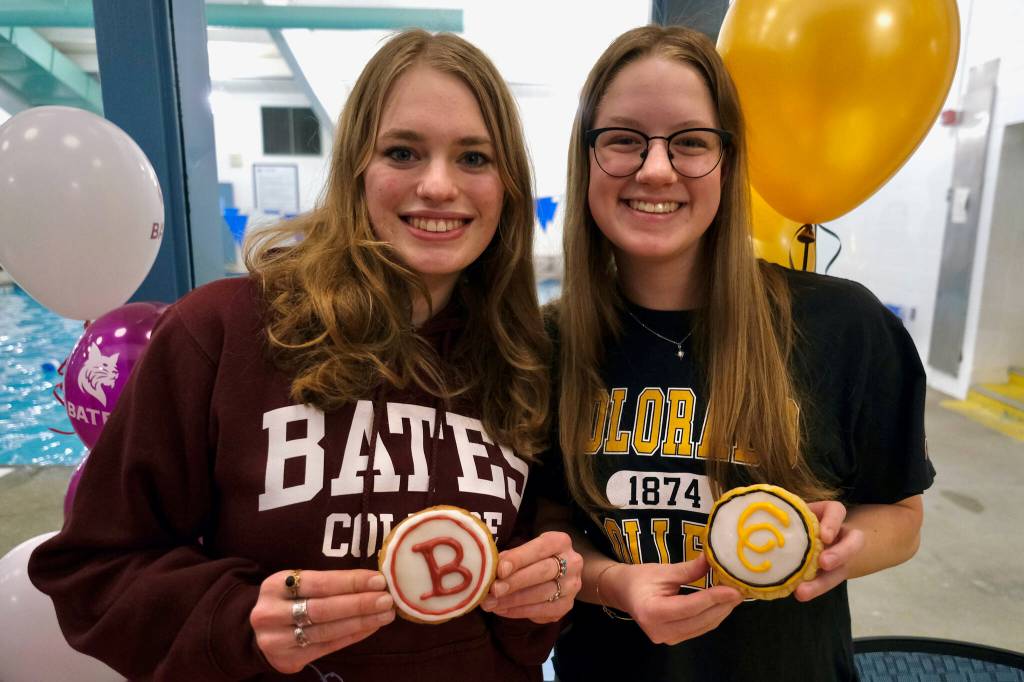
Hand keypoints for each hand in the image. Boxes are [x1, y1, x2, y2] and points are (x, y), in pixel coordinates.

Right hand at [250, 569, 394, 673]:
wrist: (261, 631)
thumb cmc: (289, 600)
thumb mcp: (298, 584)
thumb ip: (328, 582)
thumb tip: (373, 580)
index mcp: (275, 586)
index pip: (320, 583)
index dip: (351, 582)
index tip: (379, 580)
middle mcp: (271, 613)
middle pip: (323, 609)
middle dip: (359, 604)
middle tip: (387, 599)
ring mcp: (277, 640)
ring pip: (326, 631)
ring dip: (361, 622)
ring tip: (385, 614)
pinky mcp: (287, 660)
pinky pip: (327, 647)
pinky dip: (352, 636)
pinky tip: (370, 627)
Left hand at [479, 531, 581, 622]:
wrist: (560, 573)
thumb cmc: (535, 558)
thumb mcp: (527, 549)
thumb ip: (512, 557)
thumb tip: (491, 569)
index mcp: (560, 542)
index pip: (539, 548)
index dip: (519, 559)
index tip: (500, 570)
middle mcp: (572, 563)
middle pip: (543, 572)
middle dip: (515, 582)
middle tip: (493, 590)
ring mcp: (571, 586)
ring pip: (542, 594)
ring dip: (513, 601)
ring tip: (491, 603)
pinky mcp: (566, 606)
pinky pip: (542, 612)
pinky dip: (519, 612)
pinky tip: (502, 610)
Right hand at [613, 557, 742, 644]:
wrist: (623, 593)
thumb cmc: (639, 578)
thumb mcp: (663, 570)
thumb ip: (689, 569)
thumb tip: (713, 559)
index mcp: (652, 612)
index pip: (689, 607)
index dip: (713, 598)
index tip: (733, 589)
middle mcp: (660, 631)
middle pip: (699, 620)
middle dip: (722, 605)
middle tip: (740, 589)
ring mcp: (668, 639)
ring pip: (703, 626)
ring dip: (721, 611)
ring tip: (735, 594)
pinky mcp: (675, 639)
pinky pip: (699, 628)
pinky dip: (713, 615)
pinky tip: (723, 603)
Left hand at [794, 501, 865, 601]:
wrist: (817, 539)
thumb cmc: (799, 522)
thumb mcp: (796, 514)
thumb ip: (784, 515)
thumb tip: (757, 514)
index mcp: (828, 515)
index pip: (836, 511)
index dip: (832, 522)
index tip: (825, 536)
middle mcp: (840, 535)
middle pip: (854, 542)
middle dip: (840, 554)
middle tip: (824, 563)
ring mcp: (838, 555)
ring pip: (842, 568)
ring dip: (823, 582)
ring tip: (803, 592)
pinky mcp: (833, 572)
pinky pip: (828, 582)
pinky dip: (815, 588)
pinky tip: (800, 594)